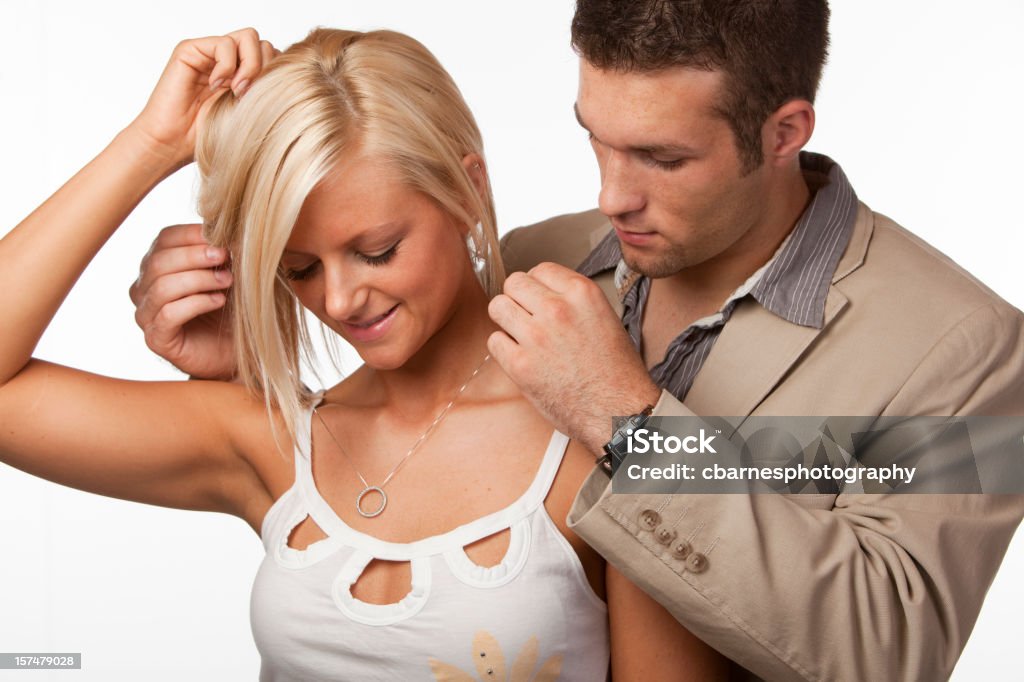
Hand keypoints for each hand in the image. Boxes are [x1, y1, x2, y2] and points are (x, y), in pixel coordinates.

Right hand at [127, 28, 276, 170]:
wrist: (173, 144)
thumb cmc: (209, 136)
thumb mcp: (249, 113)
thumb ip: (266, 91)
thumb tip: (293, 75)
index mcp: (244, 74)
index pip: (274, 57)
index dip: (275, 74)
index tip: (267, 99)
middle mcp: (228, 60)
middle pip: (265, 44)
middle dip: (265, 69)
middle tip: (251, 96)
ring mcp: (210, 53)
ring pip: (249, 38)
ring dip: (249, 66)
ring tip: (237, 91)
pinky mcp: (191, 50)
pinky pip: (223, 43)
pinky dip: (226, 65)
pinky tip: (217, 86)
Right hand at [129, 224, 237, 379]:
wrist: (237, 351)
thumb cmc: (231, 309)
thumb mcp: (230, 272)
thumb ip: (221, 250)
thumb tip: (224, 223)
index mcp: (158, 265)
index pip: (164, 238)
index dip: (193, 234)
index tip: (223, 236)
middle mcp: (145, 288)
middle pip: (159, 260)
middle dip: (196, 255)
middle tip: (226, 256)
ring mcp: (147, 314)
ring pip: (162, 286)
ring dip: (199, 279)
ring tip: (227, 281)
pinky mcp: (157, 339)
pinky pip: (167, 314)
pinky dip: (196, 303)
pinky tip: (218, 301)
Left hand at [487, 262, 660, 454]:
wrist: (619, 412)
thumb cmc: (617, 371)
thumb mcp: (606, 317)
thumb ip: (574, 300)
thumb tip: (545, 292)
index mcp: (582, 294)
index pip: (540, 269)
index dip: (537, 284)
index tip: (538, 297)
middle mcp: (558, 310)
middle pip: (513, 282)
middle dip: (517, 297)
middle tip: (525, 314)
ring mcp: (536, 337)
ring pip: (497, 307)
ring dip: (506, 320)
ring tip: (520, 334)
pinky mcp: (520, 366)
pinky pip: (494, 341)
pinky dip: (504, 348)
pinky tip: (521, 356)